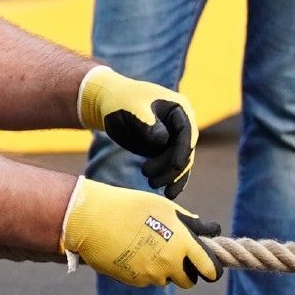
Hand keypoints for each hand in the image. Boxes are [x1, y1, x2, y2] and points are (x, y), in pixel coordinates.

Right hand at [61, 180, 219, 287]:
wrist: (93, 220)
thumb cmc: (130, 207)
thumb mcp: (164, 207)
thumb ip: (188, 223)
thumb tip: (209, 230)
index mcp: (182, 243)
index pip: (211, 269)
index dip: (212, 269)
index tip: (209, 266)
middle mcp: (170, 262)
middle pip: (189, 281)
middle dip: (187, 272)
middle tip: (177, 257)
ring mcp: (151, 274)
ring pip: (167, 280)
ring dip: (164, 270)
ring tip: (148, 248)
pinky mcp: (135, 281)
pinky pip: (147, 279)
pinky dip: (145, 270)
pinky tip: (133, 252)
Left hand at [79, 65, 195, 195]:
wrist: (108, 103)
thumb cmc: (120, 100)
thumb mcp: (132, 107)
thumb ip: (147, 123)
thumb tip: (162, 140)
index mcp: (179, 108)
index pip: (187, 132)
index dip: (183, 149)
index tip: (177, 165)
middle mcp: (181, 124)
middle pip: (184, 150)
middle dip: (172, 168)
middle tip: (151, 178)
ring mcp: (174, 138)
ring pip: (179, 163)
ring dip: (169, 176)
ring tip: (151, 183)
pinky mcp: (164, 150)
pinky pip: (171, 168)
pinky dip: (169, 179)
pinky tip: (167, 194)